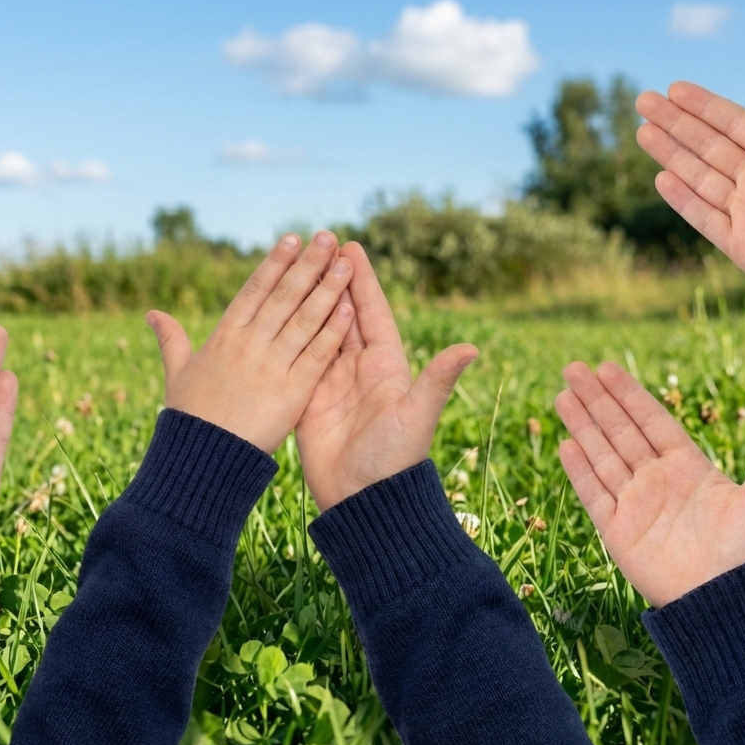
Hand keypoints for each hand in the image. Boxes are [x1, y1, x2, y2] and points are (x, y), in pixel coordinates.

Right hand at [146, 231, 354, 452]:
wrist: (200, 461)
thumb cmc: (189, 420)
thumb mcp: (176, 374)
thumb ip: (171, 340)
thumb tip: (152, 313)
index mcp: (223, 337)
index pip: (254, 291)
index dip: (274, 264)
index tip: (292, 239)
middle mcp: (248, 345)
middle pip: (283, 297)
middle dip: (307, 265)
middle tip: (328, 237)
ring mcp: (271, 367)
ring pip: (303, 319)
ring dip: (326, 289)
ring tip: (345, 263)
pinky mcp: (291, 392)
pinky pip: (315, 356)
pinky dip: (332, 332)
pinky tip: (348, 309)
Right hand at [294, 242, 477, 509]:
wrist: (363, 501)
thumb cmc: (395, 460)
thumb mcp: (417, 415)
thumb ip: (438, 379)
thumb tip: (471, 348)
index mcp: (387, 366)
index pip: (373, 312)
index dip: (363, 281)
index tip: (351, 247)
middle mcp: (360, 370)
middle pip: (344, 315)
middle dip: (332, 281)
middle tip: (318, 244)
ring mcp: (332, 384)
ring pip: (318, 332)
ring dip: (308, 301)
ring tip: (293, 269)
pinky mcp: (308, 400)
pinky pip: (298, 360)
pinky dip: (289, 336)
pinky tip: (273, 315)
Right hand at [554, 361, 744, 606]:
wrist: (725, 602)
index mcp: (689, 468)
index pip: (651, 421)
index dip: (629, 394)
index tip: (606, 368)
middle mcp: (658, 481)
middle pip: (620, 432)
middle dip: (596, 400)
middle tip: (572, 368)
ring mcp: (635, 505)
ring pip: (602, 456)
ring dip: (581, 426)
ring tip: (561, 395)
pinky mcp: (618, 531)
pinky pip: (594, 494)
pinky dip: (579, 470)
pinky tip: (565, 444)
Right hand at [636, 64, 744, 299]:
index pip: (736, 125)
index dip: (706, 107)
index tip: (676, 88)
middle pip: (709, 146)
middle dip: (677, 124)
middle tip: (645, 100)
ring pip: (699, 176)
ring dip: (671, 154)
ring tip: (643, 131)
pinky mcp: (739, 244)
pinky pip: (705, 217)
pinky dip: (683, 199)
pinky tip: (661, 178)